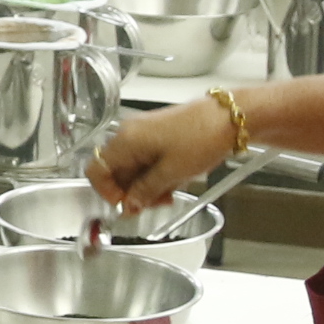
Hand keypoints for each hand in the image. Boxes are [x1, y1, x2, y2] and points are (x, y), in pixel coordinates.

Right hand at [87, 100, 234, 211]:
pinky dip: (155, 174)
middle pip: (115, 171)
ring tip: (168, 193)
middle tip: (153, 203)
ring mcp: (142, 132)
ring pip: (131, 167)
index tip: (126, 205)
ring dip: (145, 185)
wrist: (227, 118)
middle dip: (131, 192)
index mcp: (125, 140)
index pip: (96, 170)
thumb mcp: (172, 173)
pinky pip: (145, 160)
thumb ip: (145, 192)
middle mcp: (128, 133)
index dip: (107, 192)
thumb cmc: (201, 137)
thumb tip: (129, 205)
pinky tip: (173, 180)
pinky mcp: (156, 134)